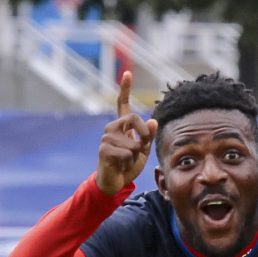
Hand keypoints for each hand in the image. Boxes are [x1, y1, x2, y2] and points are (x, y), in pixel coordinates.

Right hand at [95, 71, 157, 195]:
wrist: (115, 182)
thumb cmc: (129, 164)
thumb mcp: (143, 150)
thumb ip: (148, 136)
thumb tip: (153, 121)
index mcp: (122, 126)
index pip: (122, 103)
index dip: (125, 88)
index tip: (128, 73)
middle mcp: (112, 128)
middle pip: (134, 119)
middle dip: (144, 134)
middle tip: (141, 148)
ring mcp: (106, 137)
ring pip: (134, 142)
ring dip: (135, 155)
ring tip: (126, 160)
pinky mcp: (104, 149)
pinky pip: (127, 153)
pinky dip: (129, 162)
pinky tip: (120, 165)